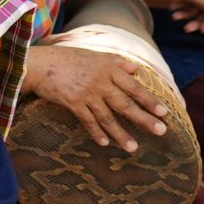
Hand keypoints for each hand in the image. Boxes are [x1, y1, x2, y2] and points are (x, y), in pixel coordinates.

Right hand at [26, 43, 169, 151]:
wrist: (40, 64)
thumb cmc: (67, 58)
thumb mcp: (94, 55)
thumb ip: (116, 62)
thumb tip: (136, 70)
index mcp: (108, 68)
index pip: (134, 87)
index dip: (149, 100)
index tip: (164, 112)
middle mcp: (100, 81)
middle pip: (126, 104)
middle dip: (144, 119)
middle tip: (161, 131)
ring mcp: (86, 93)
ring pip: (108, 117)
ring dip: (121, 134)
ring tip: (133, 148)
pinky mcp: (73, 103)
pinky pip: (88, 121)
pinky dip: (96, 133)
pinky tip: (105, 143)